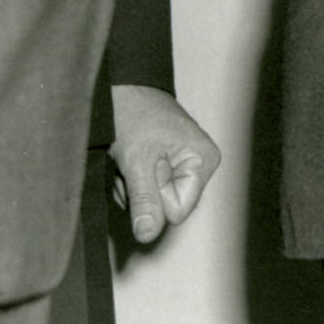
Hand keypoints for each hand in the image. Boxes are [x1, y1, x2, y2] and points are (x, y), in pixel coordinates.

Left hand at [106, 84, 220, 244]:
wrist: (121, 89)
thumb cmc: (135, 112)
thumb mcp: (137, 158)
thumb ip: (144, 198)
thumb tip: (148, 234)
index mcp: (203, 162)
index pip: (177, 210)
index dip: (155, 195)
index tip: (147, 166)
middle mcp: (196, 167)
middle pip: (163, 208)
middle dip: (140, 191)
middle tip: (133, 162)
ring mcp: (178, 169)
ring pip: (149, 203)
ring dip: (130, 186)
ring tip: (127, 158)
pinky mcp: (161, 169)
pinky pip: (141, 193)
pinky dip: (127, 181)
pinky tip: (126, 160)